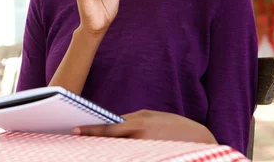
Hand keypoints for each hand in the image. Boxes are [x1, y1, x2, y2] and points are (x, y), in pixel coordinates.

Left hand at [73, 110, 216, 144]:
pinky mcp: (149, 157)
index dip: (90, 130)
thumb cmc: (172, 125)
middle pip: (110, 142)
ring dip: (105, 149)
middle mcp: (139, 139)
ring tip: (90, 148)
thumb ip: (130, 120)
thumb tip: (112, 123)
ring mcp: (144, 150)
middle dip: (94, 141)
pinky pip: (129, 156)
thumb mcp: (150, 116)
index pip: (108, 129)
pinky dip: (119, 154)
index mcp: (138, 124)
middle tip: (76, 139)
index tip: (75, 130)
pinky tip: (112, 152)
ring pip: (117, 151)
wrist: (198, 139)